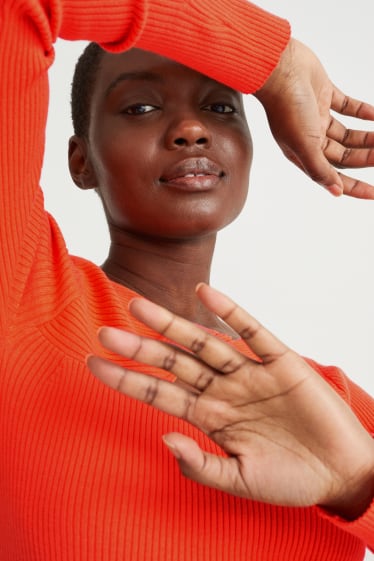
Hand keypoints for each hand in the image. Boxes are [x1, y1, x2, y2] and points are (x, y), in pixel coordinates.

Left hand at [87, 284, 373, 518]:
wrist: (340, 472)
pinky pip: (252, 332)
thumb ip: (200, 464)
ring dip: (174, 324)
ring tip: (140, 307)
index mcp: (210, 417)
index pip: (160, 393)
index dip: (128, 379)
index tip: (95, 363)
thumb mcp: (240, 480)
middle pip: (175, 363)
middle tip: (105, 332)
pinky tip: (206, 294)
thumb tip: (164, 439)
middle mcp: (224, 389)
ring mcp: (251, 373)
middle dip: (141, 348)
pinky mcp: (281, 362)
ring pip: (205, 343)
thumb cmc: (289, 479)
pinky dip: (230, 313)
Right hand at [254, 38, 373, 197]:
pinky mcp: (323, 95)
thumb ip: (320, 169)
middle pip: (344, 154)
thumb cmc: (285, 106)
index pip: (333, 175)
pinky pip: (347, 107)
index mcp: (302, 153)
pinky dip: (362, 112)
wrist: (279, 67)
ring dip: (367, 137)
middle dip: (366, 158)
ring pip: (348, 134)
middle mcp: (309, 137)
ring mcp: (316, 116)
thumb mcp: (303, 144)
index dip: (353, 186)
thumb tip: (336, 191)